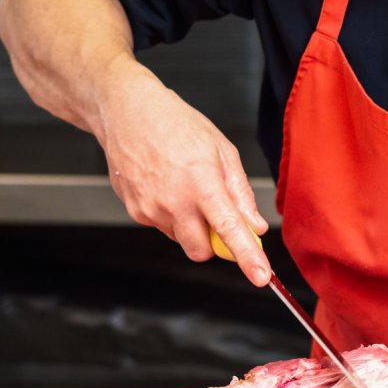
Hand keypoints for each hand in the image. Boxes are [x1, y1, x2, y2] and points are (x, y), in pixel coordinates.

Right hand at [96, 60, 270, 284]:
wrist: (127, 111)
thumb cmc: (175, 123)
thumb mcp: (221, 149)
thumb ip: (240, 192)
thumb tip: (255, 225)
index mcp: (201, 182)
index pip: (229, 230)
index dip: (247, 256)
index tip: (260, 276)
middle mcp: (174, 201)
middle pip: (201, 251)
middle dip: (213, 243)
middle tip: (216, 215)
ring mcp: (150, 208)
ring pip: (181, 239)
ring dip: (190, 225)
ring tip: (184, 186)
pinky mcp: (135, 211)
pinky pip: (162, 226)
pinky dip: (171, 215)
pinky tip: (166, 185)